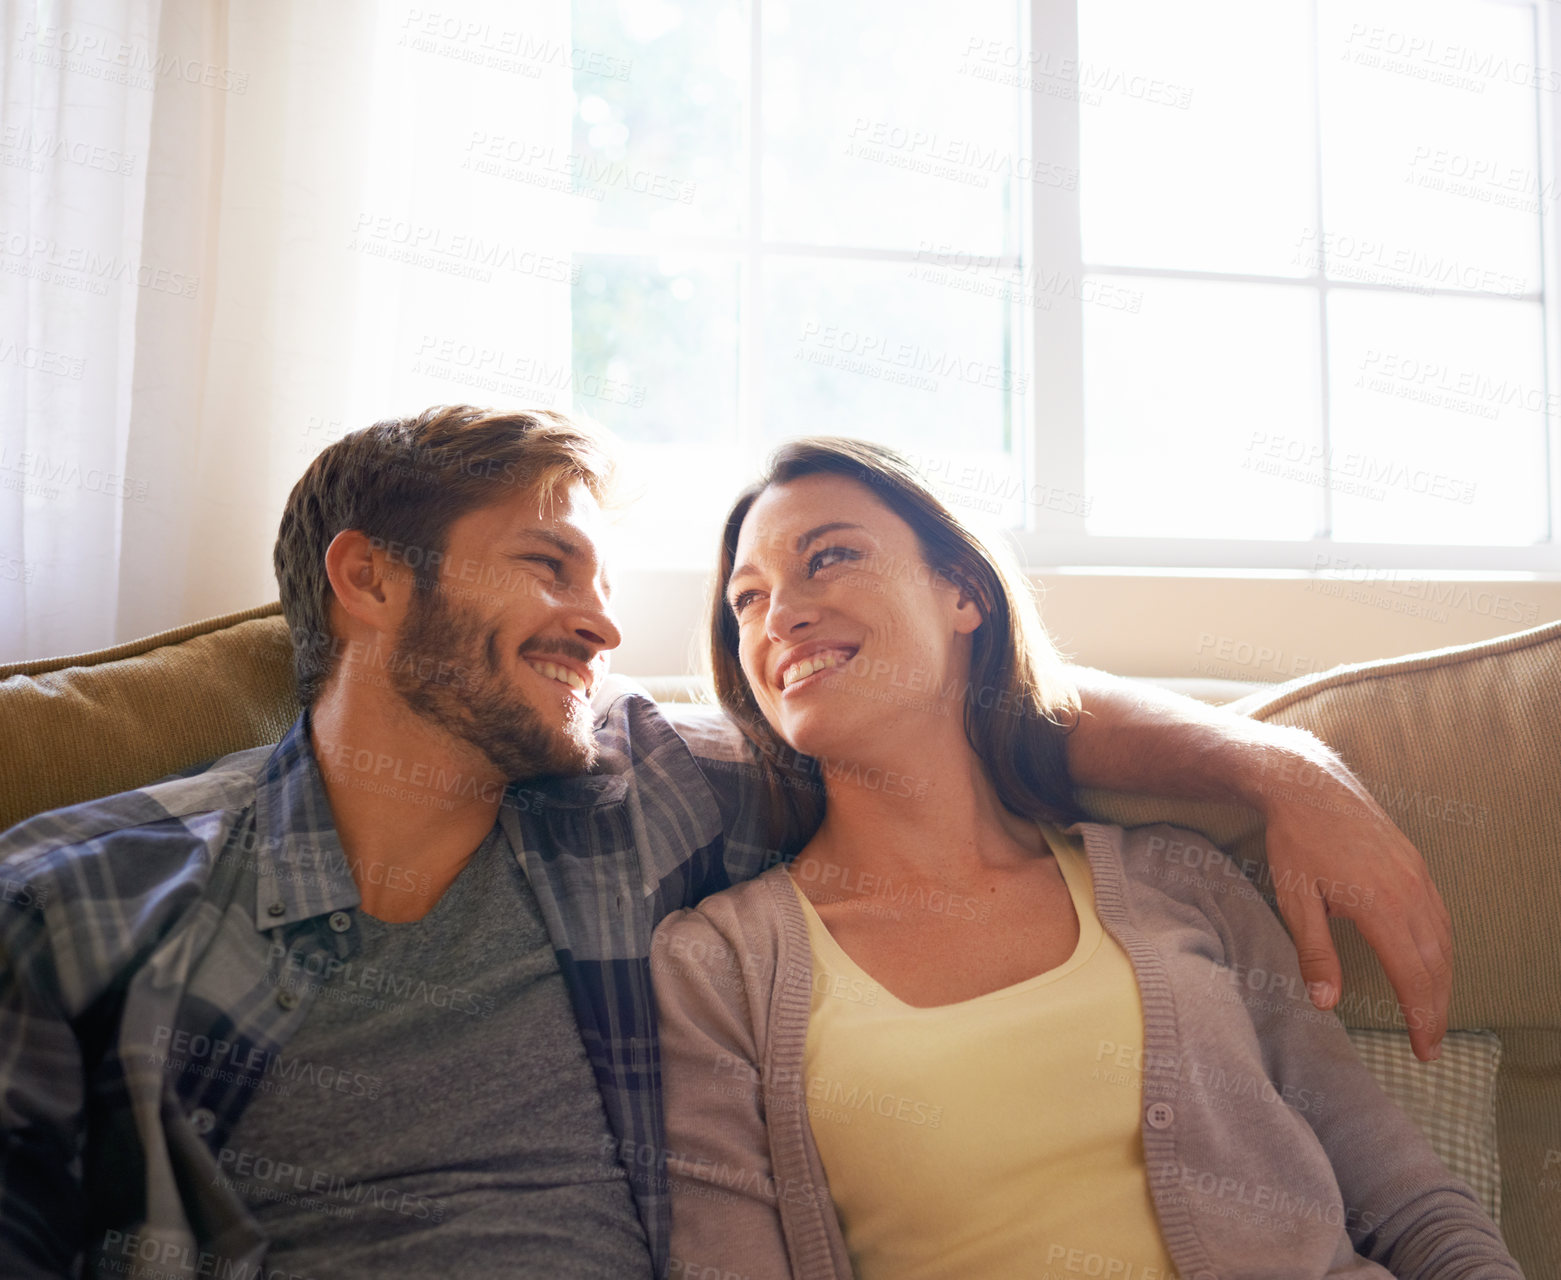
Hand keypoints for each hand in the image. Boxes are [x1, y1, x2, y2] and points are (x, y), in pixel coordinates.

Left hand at [1257, 749, 1452, 1061]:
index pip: (1412, 974)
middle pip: (1436, 964)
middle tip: (1429, 1045)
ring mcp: (1417, 875)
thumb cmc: (1295, 842)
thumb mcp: (1295, 899)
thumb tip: (1327, 1004)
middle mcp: (1409, 891)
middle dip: (1435, 1008)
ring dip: (1443, 981)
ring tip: (1431, 1012)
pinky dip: (1442, 948)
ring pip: (1443, 940)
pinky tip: (1431, 964)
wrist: (1308, 784)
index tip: (1422, 1049)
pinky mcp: (1416, 864)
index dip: (1420, 1016)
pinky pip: (1440, 915)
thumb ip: (1314, 953)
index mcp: (1380, 905)